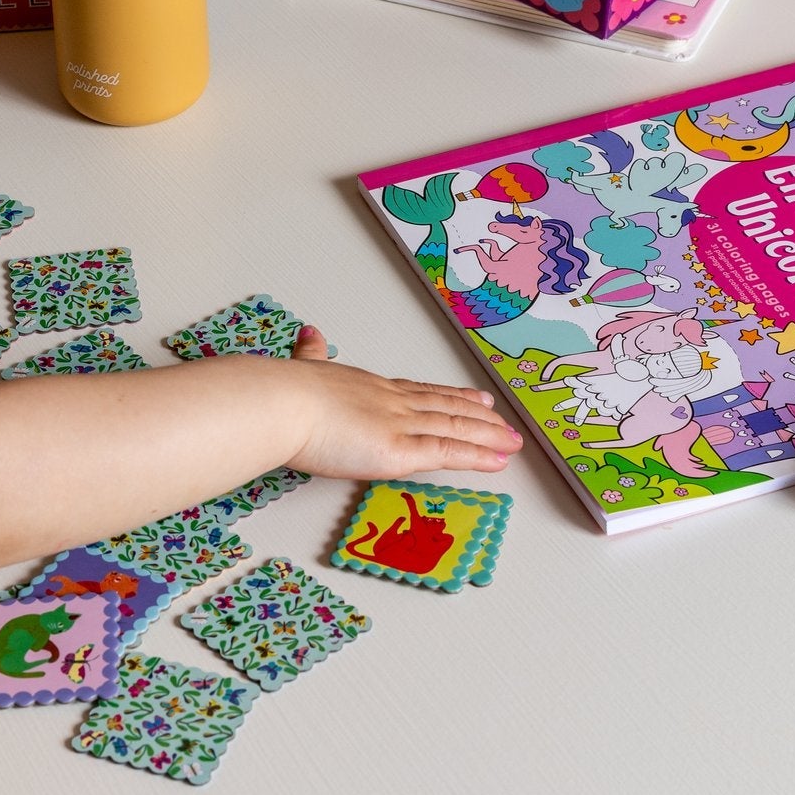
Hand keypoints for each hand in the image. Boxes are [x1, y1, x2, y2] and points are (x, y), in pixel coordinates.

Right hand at [274, 325, 520, 478]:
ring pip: (454, 428)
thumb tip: (308, 333)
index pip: (419, 392)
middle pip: (446, 408)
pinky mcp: (399, 451)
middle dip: (478, 417)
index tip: (473, 396)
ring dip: (487, 436)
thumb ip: (310, 355)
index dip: (450, 394)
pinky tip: (497, 460)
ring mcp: (399, 425)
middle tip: (504, 422)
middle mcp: (392, 402)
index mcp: (370, 386)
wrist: (282, 402)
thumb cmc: (284, 392)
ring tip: (512, 443)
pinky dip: (476, 457)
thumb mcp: (303, 367)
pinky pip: (447, 453)